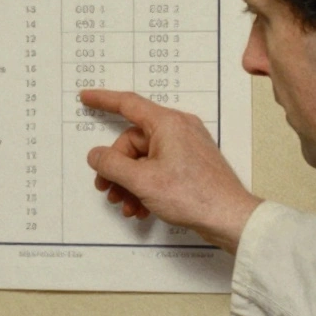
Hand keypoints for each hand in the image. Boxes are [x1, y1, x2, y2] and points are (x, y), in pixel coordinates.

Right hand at [80, 89, 262, 253]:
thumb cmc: (195, 195)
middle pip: (132, 142)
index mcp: (168, 124)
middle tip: (107, 188)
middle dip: (116, 168)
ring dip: (129, 183)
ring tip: (125, 204)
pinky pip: (157, 169)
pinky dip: (144, 187)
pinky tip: (140, 207)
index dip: (103, 100)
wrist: (229, 218)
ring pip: (143, 159)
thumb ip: (112, 165)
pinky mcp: (189, 164)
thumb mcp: (142, 181)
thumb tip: (96, 155)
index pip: (128, 104)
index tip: (86, 98)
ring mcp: (185, 147)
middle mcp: (178, 130)